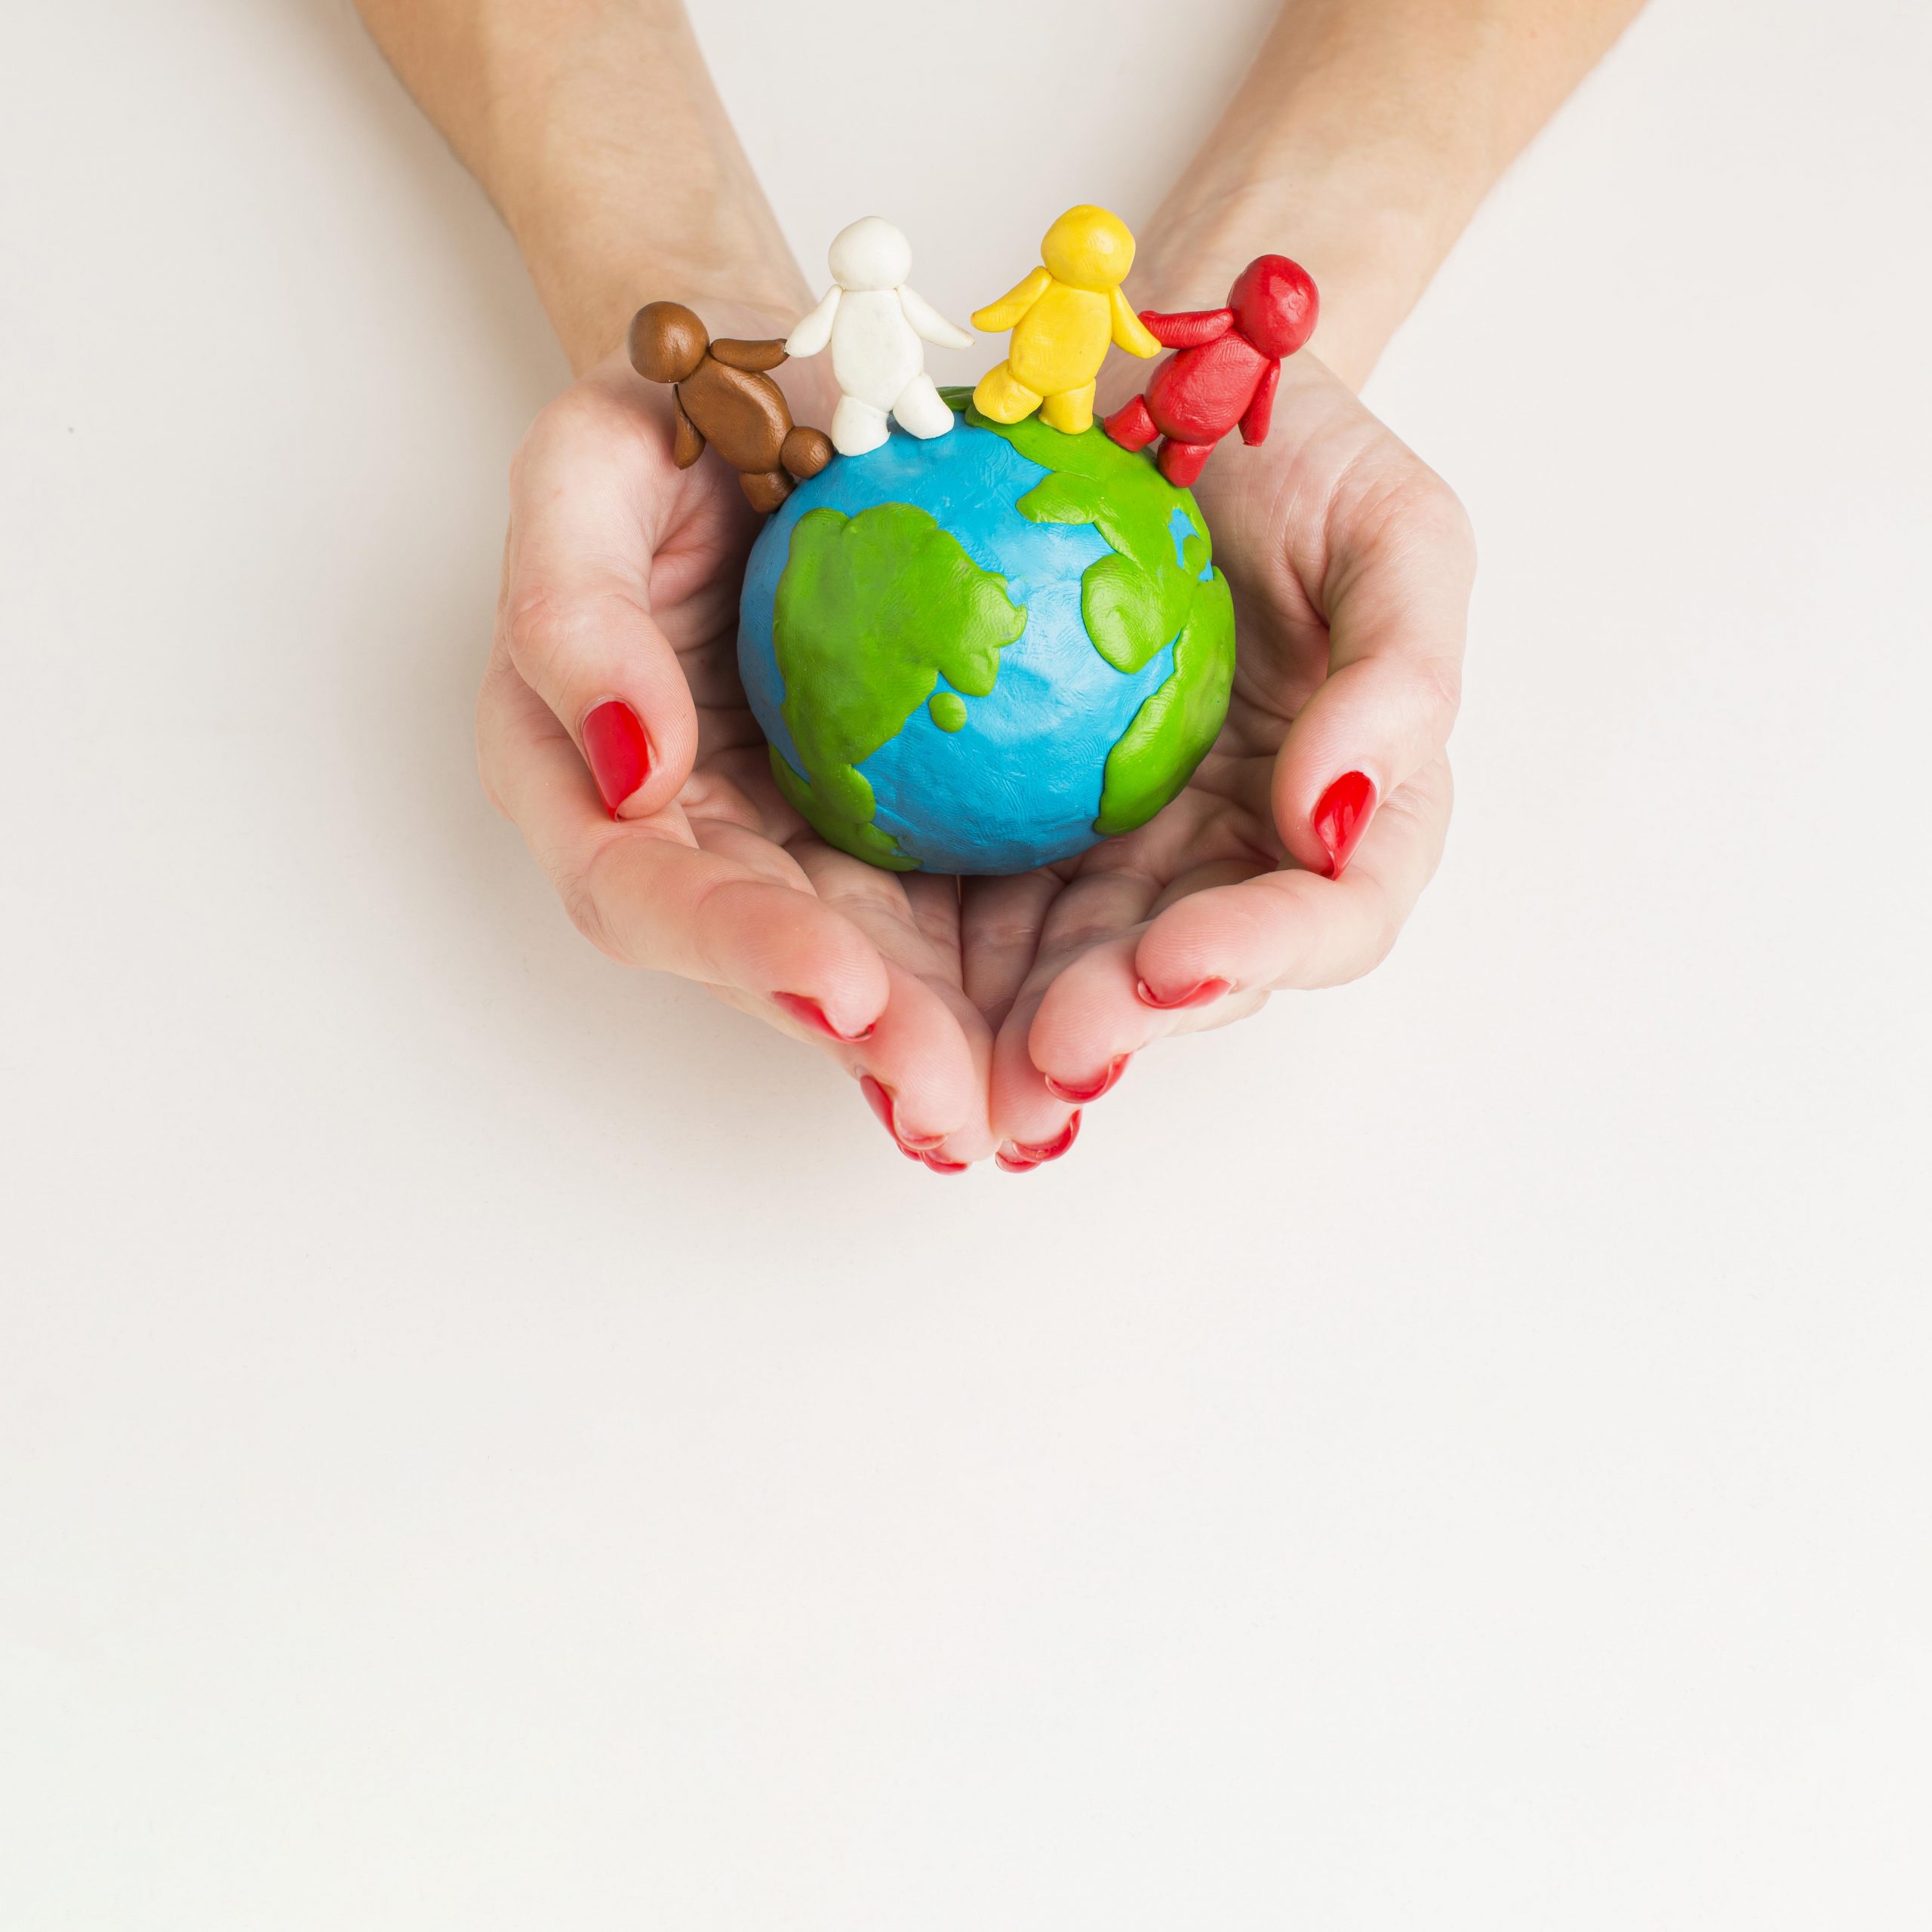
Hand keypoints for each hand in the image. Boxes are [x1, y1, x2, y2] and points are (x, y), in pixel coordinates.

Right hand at [476, 335, 1004, 1167]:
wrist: (789, 400)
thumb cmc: (671, 424)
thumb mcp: (589, 467)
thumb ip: (572, 610)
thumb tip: (637, 771)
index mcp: (593, 782)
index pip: (648, 891)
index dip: (737, 945)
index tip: (842, 981)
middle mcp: (698, 843)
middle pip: (775, 971)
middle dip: (867, 1046)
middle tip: (964, 1100)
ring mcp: (806, 848)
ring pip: (876, 975)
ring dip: (950, 1051)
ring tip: (1034, 1107)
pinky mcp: (903, 834)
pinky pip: (960, 919)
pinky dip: (1016, 982)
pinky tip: (1088, 1026)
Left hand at [966, 354, 1473, 1167]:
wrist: (1163, 389)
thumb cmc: (1301, 458)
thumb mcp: (1392, 533)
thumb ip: (1400, 672)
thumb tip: (1336, 811)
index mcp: (1337, 812)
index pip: (1328, 914)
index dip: (1262, 952)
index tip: (1181, 957)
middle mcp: (1225, 853)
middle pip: (1181, 975)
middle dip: (1117, 1026)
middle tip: (1044, 1056)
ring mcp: (1112, 846)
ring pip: (1065, 965)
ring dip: (1012, 1029)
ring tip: (952, 1074)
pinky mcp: (1006, 821)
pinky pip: (963, 900)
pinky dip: (927, 957)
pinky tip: (871, 997)